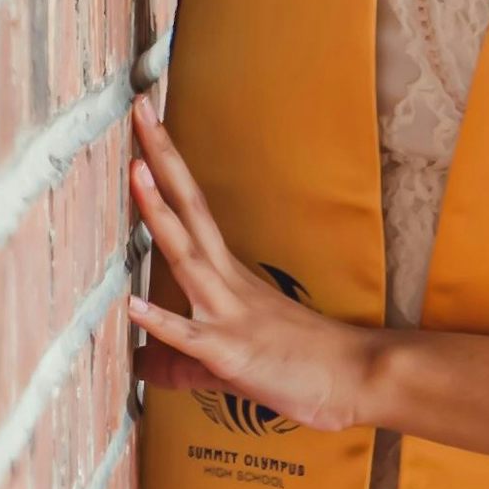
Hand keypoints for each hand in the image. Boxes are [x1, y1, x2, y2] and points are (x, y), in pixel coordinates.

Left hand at [126, 96, 376, 431]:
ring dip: (159, 214)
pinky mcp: (230, 353)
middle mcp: (227, 283)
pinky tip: (131, 305)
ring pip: (187, 257)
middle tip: (140, 110)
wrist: (356, 377)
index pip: (192, 208)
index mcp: (229, 274)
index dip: (168, 166)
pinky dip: (161, 320)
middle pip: (189, 210)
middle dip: (161, 161)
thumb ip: (182, 357)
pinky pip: (189, 336)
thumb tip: (140, 366)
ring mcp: (229, 314)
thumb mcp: (235, 353)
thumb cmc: (303, 363)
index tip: (148, 124)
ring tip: (136, 171)